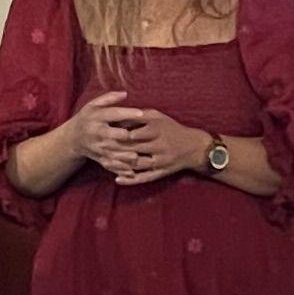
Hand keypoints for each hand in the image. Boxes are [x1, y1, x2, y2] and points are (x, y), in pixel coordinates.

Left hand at [82, 93, 201, 185]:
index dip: (116, 134)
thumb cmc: (172, 128)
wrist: (194, 147)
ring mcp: (160, 159)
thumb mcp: (158, 117)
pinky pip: (144, 177)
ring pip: (136, 164)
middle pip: (131, 148)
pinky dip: (130, 179)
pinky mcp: (162, 171)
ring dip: (120, 165)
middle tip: (99, 149)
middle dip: (114, 149)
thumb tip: (117, 115)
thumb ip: (138, 115)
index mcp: (156, 129)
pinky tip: (117, 179)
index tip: (103, 134)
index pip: (131, 132)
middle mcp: (159, 144)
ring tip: (105, 163)